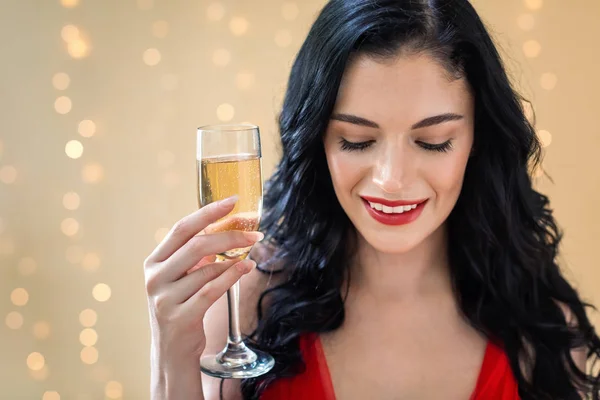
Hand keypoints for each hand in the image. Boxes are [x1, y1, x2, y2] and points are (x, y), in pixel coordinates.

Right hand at [143, 195, 262, 362]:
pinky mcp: (180, 318)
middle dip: (230, 235)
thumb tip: (227, 228)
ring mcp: (164, 298)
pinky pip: (212, 290)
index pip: (182, 228)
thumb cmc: (182, 307)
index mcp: (154, 262)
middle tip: (255, 234)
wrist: (172, 352)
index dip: (208, 212)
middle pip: (197, 245)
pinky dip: (232, 275)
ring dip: (235, 259)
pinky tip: (246, 267)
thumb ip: (196, 255)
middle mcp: (155, 277)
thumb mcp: (182, 278)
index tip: (233, 201)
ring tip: (251, 255)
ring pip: (207, 269)